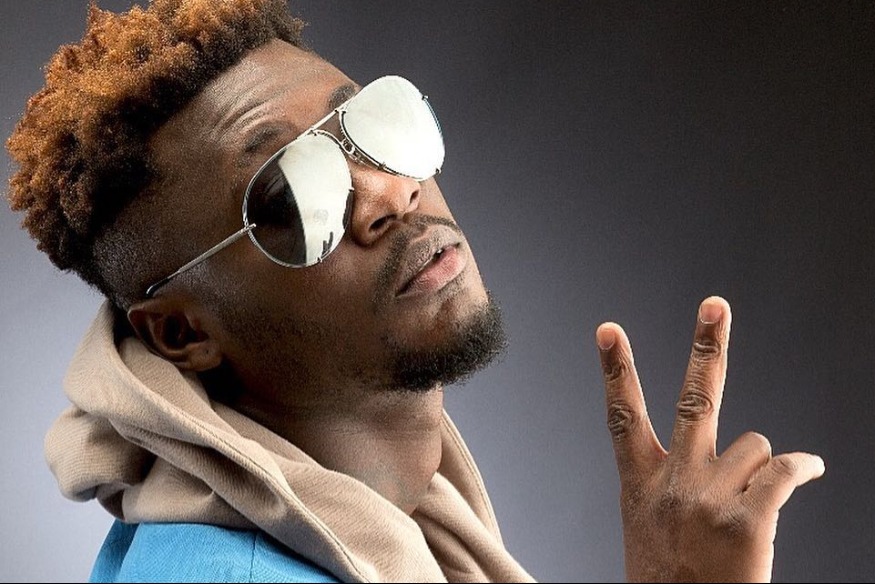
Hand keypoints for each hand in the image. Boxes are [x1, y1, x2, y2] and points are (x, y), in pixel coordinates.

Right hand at [596, 296, 823, 582]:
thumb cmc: (668, 583)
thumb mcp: (648, 530)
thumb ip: (673, 487)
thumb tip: (734, 454)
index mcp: (640, 485)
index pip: (621, 415)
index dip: (614, 369)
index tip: (606, 330)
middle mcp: (672, 483)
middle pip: (693, 399)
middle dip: (706, 347)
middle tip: (715, 305)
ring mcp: (710, 498)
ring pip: (753, 444)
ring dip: (759, 462)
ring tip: (755, 492)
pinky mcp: (748, 520)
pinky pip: (784, 470)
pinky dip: (802, 466)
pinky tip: (810, 467)